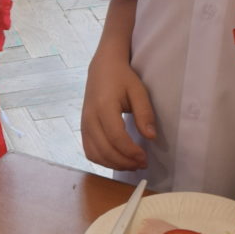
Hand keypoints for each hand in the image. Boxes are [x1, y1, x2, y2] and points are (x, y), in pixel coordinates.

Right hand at [80, 47, 155, 170]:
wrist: (102, 69)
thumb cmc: (122, 78)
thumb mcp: (138, 91)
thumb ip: (145, 113)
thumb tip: (151, 137)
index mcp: (104, 107)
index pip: (116, 137)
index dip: (131, 151)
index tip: (145, 157)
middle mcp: (90, 118)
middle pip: (105, 150)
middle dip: (125, 162)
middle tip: (142, 164)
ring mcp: (84, 125)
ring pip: (96, 155)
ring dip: (115, 164)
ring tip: (132, 164)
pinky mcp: (83, 130)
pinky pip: (90, 152)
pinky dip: (104, 161)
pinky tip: (119, 160)